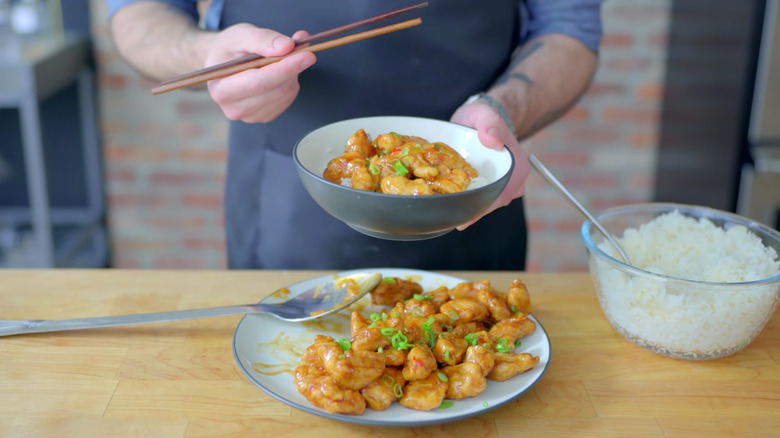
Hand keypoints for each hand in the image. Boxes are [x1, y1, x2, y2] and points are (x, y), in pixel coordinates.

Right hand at [205, 24, 316, 122]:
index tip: (307, 55)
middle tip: (305, 50)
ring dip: (291, 74)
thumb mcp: (240, 34)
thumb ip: (262, 39)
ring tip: (281, 58)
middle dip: (293, 69)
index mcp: (221, 89)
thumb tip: (286, 47)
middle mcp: (234, 108)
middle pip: (275, 91)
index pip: (259, 83)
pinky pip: (286, 100)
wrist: (224, 63)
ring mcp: (250, 116)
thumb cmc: (230, 48)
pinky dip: (290, 83)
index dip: (285, 68)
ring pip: (284, 95)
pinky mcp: (264, 117)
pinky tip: (280, 73)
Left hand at [450, 100, 530, 229]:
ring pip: (489, 203)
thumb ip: (489, 124)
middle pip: (495, 203)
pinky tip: (455, 210)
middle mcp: (514, 178)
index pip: (502, 193)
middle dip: (475, 212)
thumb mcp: (483, 114)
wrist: (481, 119)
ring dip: (472, 210)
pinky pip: (484, 199)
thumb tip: (493, 140)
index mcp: (517, 164)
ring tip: (451, 218)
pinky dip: (470, 204)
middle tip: (452, 221)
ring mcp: (505, 183)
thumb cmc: (482, 117)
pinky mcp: (493, 185)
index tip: (465, 218)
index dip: (484, 206)